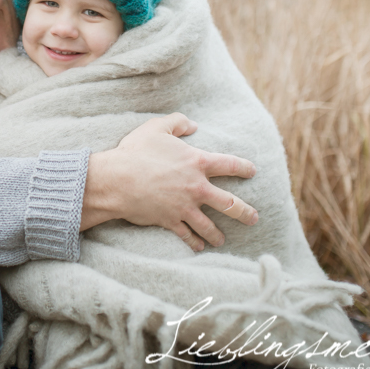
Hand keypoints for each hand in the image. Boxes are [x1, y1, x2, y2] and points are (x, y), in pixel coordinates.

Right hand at [81, 113, 258, 250]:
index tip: (253, 171)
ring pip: (209, 225)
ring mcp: (184, 206)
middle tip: (253, 218)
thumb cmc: (135, 151)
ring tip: (222, 240)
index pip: (229, 165)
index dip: (244, 168)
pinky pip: (186, 235)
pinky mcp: (170, 220)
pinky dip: (193, 242)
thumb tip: (193, 125)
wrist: (116, 180)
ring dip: (217, 234)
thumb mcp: (156, 127)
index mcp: (197, 162)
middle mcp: (197, 187)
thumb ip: (177, 122)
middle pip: (229, 203)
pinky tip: (199, 247)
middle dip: (244, 212)